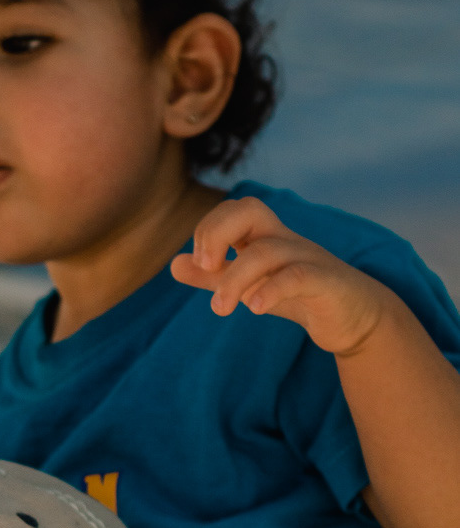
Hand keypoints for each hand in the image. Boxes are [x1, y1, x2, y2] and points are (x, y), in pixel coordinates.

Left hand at [171, 197, 397, 354]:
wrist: (354, 318)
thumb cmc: (301, 296)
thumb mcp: (250, 285)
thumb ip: (214, 276)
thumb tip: (173, 264)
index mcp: (267, 236)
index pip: (235, 209)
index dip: (209, 228)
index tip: (199, 262)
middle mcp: (287, 240)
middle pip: (251, 210)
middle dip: (217, 233)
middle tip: (206, 267)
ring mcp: (308, 258)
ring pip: (267, 251)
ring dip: (234, 279)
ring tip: (219, 308)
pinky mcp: (327, 282)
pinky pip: (298, 275)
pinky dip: (271, 290)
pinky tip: (254, 308)